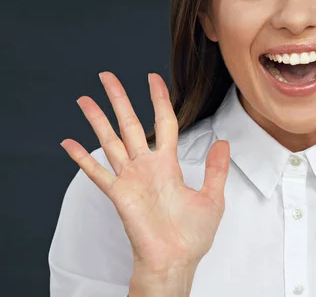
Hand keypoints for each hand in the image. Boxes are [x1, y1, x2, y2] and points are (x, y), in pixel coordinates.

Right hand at [60, 71, 229, 272]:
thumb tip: (224, 142)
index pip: (163, 122)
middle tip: (107, 76)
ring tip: (85, 99)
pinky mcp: (118, 194)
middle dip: (119, 99)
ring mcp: (130, 179)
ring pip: (110, 141)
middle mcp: (146, 166)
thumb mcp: (212, 197)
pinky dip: (82, 158)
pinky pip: (97, 173)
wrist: (176, 261)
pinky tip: (68, 143)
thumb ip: (216, 169)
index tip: (153, 78)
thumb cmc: (192, 235)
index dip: (158, 99)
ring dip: (97, 120)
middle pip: (130, 124)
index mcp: (168, 164)